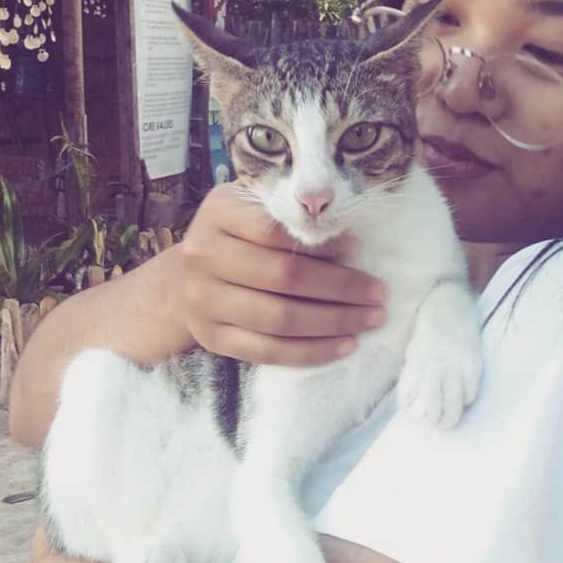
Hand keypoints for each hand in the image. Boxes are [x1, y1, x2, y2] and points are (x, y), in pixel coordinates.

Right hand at [178, 184, 385, 365]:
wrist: (184, 280)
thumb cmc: (237, 239)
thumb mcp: (254, 211)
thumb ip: (290, 218)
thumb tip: (349, 244)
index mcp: (218, 212)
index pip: (275, 230)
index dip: (321, 243)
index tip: (360, 249)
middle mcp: (204, 255)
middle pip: (283, 277)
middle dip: (340, 288)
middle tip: (379, 295)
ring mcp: (204, 301)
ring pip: (279, 319)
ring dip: (333, 322)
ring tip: (370, 320)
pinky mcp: (212, 338)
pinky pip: (268, 351)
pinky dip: (311, 352)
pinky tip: (344, 346)